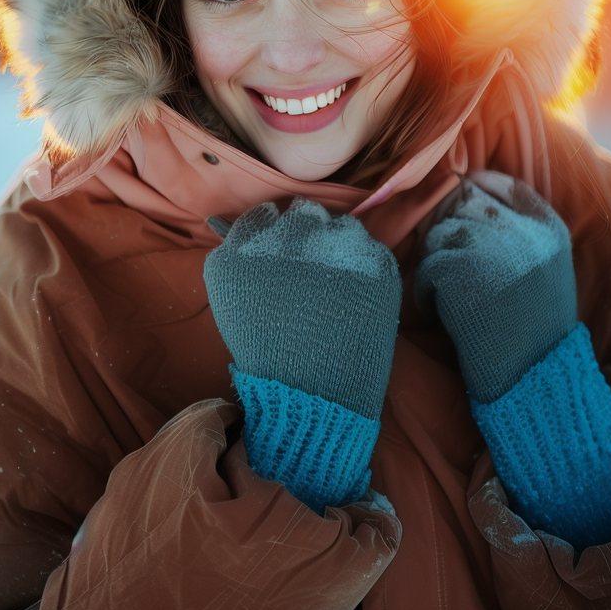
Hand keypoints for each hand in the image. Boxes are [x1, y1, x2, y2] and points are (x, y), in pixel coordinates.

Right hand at [204, 198, 400, 417]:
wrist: (312, 398)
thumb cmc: (268, 354)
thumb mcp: (233, 300)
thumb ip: (239, 257)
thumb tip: (260, 228)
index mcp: (250, 245)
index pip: (264, 214)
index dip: (273, 231)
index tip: (280, 250)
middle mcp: (294, 235)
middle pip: (304, 212)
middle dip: (306, 232)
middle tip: (310, 266)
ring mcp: (339, 244)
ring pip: (342, 226)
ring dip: (338, 245)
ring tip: (337, 285)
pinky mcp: (377, 262)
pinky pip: (372, 249)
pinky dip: (365, 267)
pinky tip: (357, 296)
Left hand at [413, 171, 575, 402]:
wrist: (532, 378)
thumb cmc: (533, 329)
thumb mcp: (545, 268)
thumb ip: (519, 230)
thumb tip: (466, 190)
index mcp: (549, 228)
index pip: (504, 184)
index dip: (478, 192)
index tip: (465, 210)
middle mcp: (522, 230)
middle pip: (464, 202)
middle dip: (450, 231)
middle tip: (455, 268)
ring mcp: (490, 247)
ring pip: (439, 233)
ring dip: (438, 262)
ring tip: (457, 298)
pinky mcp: (458, 269)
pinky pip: (426, 266)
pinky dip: (428, 291)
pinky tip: (445, 314)